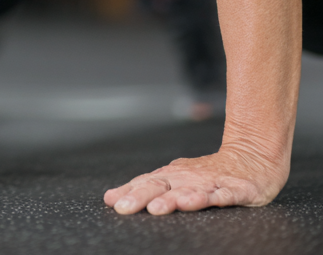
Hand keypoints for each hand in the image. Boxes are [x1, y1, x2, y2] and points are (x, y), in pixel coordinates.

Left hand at [104, 148, 287, 214]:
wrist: (252, 157)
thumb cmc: (209, 173)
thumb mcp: (177, 179)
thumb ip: (148, 188)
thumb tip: (112, 198)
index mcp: (172, 176)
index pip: (145, 183)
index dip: (128, 192)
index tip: (112, 201)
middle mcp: (187, 177)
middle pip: (161, 186)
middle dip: (141, 196)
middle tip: (124, 207)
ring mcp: (211, 182)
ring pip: (189, 191)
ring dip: (172, 199)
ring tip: (156, 208)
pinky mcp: (236, 189)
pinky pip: (222, 195)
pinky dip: (210, 197)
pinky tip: (199, 202)